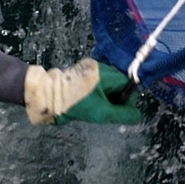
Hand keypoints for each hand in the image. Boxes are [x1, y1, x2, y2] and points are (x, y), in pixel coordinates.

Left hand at [24, 59, 142, 124]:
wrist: (46, 97)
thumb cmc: (74, 103)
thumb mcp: (102, 113)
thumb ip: (123, 114)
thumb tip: (137, 116)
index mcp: (106, 73)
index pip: (129, 83)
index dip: (127, 99)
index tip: (118, 111)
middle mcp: (99, 67)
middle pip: (119, 84)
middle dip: (115, 99)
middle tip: (104, 110)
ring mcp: (89, 69)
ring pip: (107, 86)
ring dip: (105, 98)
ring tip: (94, 107)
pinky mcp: (80, 74)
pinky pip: (96, 85)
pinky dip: (96, 95)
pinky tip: (87, 103)